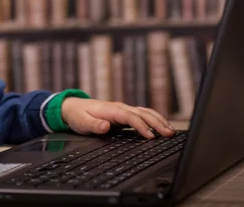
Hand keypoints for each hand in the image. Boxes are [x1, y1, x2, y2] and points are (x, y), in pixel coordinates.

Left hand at [61, 98, 175, 138]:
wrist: (73, 107)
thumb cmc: (78, 116)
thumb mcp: (82, 122)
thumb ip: (94, 125)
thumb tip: (105, 126)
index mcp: (111, 110)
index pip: (130, 117)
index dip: (141, 126)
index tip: (151, 137)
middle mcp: (120, 107)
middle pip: (142, 113)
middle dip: (157, 123)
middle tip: (169, 134)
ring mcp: (123, 109)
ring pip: (145, 112)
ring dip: (159, 120)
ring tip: (171, 131)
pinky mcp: (124, 114)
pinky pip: (142, 115)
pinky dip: (154, 119)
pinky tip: (161, 126)